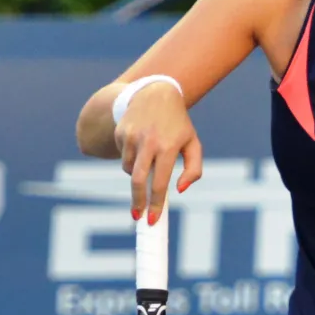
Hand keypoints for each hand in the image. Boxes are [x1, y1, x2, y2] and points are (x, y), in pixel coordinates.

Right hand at [115, 85, 204, 222]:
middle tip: (138, 216)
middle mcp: (148, 142)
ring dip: (138, 177)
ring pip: (130, 170)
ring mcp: (132, 137)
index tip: (152, 220)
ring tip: (149, 162)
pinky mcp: (121, 133)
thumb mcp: (193, 143)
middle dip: (137, 202)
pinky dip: (132, 161)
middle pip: (139, 181)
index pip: (160, 183)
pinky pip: (124, 158)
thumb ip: (194, 170)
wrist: (155, 93)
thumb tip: (179, 190)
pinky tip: (141, 146)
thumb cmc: (178, 124)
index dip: (155, 205)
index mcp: (168, 147)